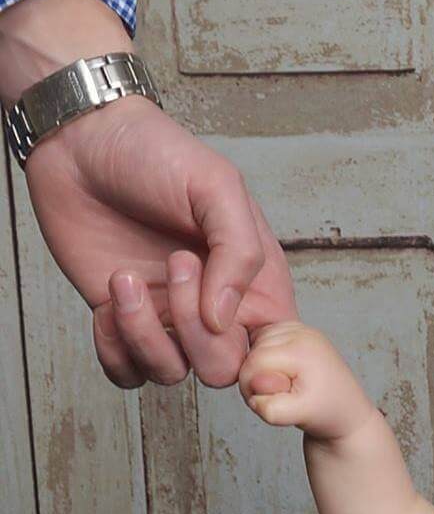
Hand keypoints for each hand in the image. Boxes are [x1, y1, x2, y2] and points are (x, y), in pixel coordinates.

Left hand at [23, 95, 295, 388]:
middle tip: (175, 263)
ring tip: (126, 277)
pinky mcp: (122, 321)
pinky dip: (114, 350)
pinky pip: (126, 372)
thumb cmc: (156, 152)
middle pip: (222, 370)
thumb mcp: (217, 187)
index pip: (275, 350)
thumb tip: (222, 318)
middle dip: (194, 332)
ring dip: (145, 335)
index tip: (230, 328)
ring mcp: (168, 318)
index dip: (261, 358)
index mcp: (256, 284)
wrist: (79, 138)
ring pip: (172, 374)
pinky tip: (108, 302)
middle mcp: (216, 310)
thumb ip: (238, 253)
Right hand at [236, 320, 377, 443]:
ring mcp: (303, 329)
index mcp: (303, 349)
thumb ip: (270, 408)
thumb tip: (254, 393)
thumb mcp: (296, 416)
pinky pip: (266, 339)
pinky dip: (267, 357)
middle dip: (255, 376)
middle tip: (276, 395)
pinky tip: (283, 372)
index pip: (255, 361)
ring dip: (260, 367)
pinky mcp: (300, 331)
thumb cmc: (326, 412)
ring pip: (257, 343)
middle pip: (254, 349)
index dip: (251, 385)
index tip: (266, 401)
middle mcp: (304, 332)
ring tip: (281, 385)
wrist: (347, 411)